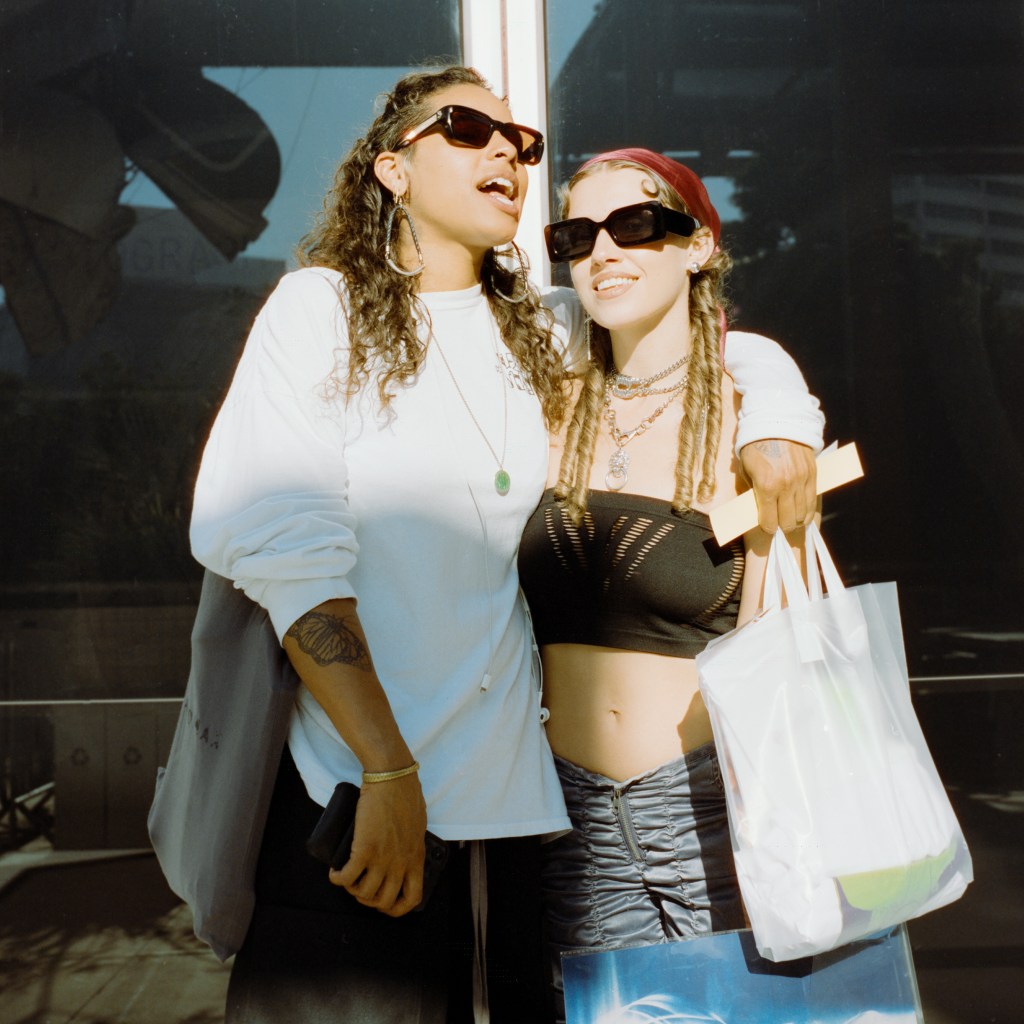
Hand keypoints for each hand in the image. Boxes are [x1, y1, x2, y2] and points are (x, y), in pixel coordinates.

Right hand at [329, 774, 427, 916]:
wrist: (392, 777)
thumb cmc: (405, 794)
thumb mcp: (417, 826)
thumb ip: (410, 843)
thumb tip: (401, 851)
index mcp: (416, 857)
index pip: (412, 898)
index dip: (396, 908)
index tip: (384, 904)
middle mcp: (400, 862)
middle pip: (383, 900)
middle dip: (368, 900)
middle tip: (360, 887)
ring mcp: (382, 857)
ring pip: (363, 893)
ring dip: (351, 889)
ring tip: (346, 877)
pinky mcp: (365, 848)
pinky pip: (347, 877)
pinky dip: (337, 879)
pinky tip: (334, 873)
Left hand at [739, 439, 816, 533]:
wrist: (777, 422)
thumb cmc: (756, 446)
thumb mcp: (747, 469)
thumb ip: (752, 491)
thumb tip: (758, 509)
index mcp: (766, 486)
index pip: (769, 521)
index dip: (767, 528)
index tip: (767, 527)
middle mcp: (785, 486)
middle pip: (787, 521)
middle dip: (781, 527)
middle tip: (778, 524)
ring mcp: (801, 481)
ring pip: (802, 514)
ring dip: (795, 520)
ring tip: (790, 520)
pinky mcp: (812, 474)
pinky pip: (812, 501)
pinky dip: (807, 511)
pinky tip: (802, 515)